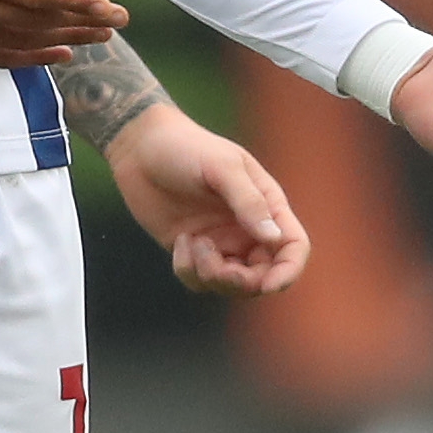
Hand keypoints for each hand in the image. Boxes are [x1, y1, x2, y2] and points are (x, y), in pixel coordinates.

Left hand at [105, 101, 306, 296]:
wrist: (139, 148)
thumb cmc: (185, 147)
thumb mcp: (221, 167)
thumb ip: (249, 202)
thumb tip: (274, 238)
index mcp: (266, 205)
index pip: (293, 246)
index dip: (288, 271)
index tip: (269, 285)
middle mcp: (248, 229)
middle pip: (263, 276)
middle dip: (243, 282)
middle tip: (219, 270)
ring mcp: (220, 242)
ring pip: (230, 285)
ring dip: (212, 275)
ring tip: (193, 243)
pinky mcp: (192, 251)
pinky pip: (199, 281)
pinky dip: (188, 270)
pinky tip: (180, 241)